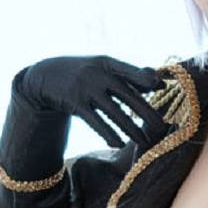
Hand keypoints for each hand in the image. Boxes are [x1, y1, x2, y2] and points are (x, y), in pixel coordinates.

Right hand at [12, 55, 172, 149]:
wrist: (46, 75)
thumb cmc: (84, 73)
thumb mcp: (104, 67)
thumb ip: (131, 74)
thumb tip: (161, 83)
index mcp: (108, 63)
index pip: (130, 70)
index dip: (146, 78)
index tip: (162, 86)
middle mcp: (98, 74)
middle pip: (127, 95)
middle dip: (145, 111)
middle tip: (161, 126)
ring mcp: (86, 89)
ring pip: (113, 112)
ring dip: (130, 128)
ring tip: (143, 142)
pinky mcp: (75, 104)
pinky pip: (96, 122)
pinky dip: (108, 133)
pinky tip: (118, 144)